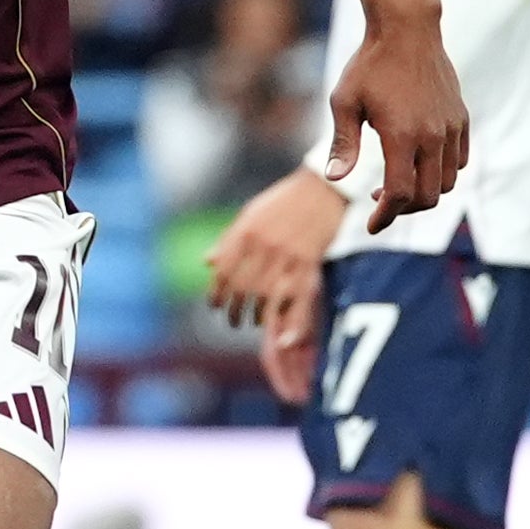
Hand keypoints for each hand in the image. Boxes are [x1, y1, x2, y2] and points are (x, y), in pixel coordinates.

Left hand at [207, 169, 344, 395]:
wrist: (322, 189)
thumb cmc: (284, 201)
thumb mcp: (251, 214)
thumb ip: (229, 240)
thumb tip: (207, 262)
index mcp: (247, 233)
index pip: (224, 272)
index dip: (216, 293)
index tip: (215, 306)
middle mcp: (264, 247)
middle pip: (243, 289)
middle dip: (234, 310)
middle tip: (232, 321)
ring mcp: (288, 258)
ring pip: (266, 298)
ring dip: (257, 316)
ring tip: (253, 322)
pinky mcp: (310, 266)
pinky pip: (298, 300)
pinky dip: (292, 323)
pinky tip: (283, 339)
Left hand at [326, 15, 468, 229]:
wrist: (407, 29)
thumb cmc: (369, 64)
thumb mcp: (345, 102)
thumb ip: (342, 144)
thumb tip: (333, 178)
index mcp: (401, 136)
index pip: (400, 194)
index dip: (385, 216)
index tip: (371, 225)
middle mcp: (432, 136)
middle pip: (427, 197)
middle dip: (404, 209)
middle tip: (381, 202)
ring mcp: (450, 127)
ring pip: (446, 182)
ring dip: (424, 192)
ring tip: (398, 181)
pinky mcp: (460, 118)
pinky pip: (459, 160)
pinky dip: (442, 173)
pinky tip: (420, 162)